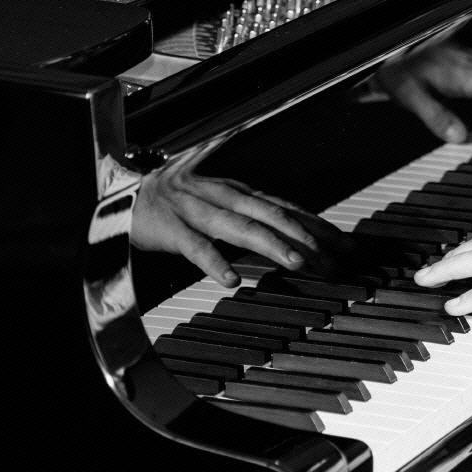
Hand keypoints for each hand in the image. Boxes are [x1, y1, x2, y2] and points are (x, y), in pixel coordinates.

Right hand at [131, 147, 343, 285]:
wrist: (126, 193)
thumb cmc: (179, 203)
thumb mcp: (221, 205)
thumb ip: (254, 218)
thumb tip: (296, 236)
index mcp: (238, 192)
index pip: (286, 208)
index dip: (317, 226)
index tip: (344, 246)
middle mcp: (223, 196)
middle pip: (271, 215)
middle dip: (305, 236)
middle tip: (332, 259)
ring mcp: (197, 210)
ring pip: (240, 227)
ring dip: (272, 244)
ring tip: (297, 263)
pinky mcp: (171, 227)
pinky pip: (195, 246)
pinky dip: (214, 262)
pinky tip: (230, 279)